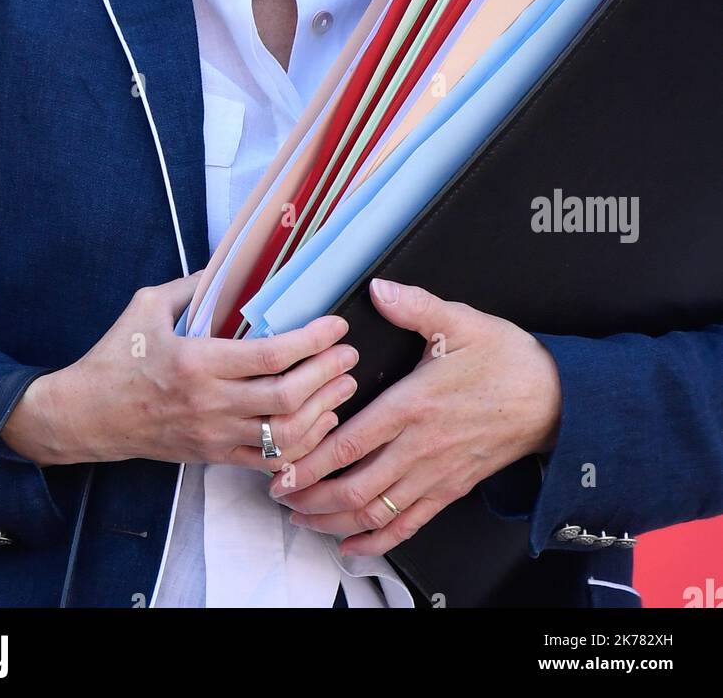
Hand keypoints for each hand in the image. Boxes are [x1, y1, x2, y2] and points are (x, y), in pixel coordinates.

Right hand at [0, 270, 358, 469]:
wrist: (85, 416)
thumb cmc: (115, 357)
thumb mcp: (147, 307)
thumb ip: (192, 287)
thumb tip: (230, 266)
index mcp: (196, 362)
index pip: (270, 355)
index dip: (311, 340)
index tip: (335, 325)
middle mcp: (209, 403)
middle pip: (286, 398)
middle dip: (327, 375)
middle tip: (349, 354)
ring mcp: (212, 436)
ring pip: (283, 435)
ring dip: (322, 411)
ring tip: (343, 387)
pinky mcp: (211, 457)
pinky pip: (266, 461)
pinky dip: (300, 446)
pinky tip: (318, 423)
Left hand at [268, 278, 561, 555]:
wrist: (554, 398)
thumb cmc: (506, 358)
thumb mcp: (461, 321)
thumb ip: (415, 306)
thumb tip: (378, 289)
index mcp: (414, 405)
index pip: (351, 443)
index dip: (311, 462)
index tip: (280, 469)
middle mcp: (421, 448)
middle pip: (356, 488)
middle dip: (311, 498)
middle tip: (279, 495)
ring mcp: (436, 474)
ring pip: (377, 513)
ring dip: (335, 522)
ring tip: (303, 518)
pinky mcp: (451, 489)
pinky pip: (409, 525)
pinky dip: (377, 540)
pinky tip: (353, 544)